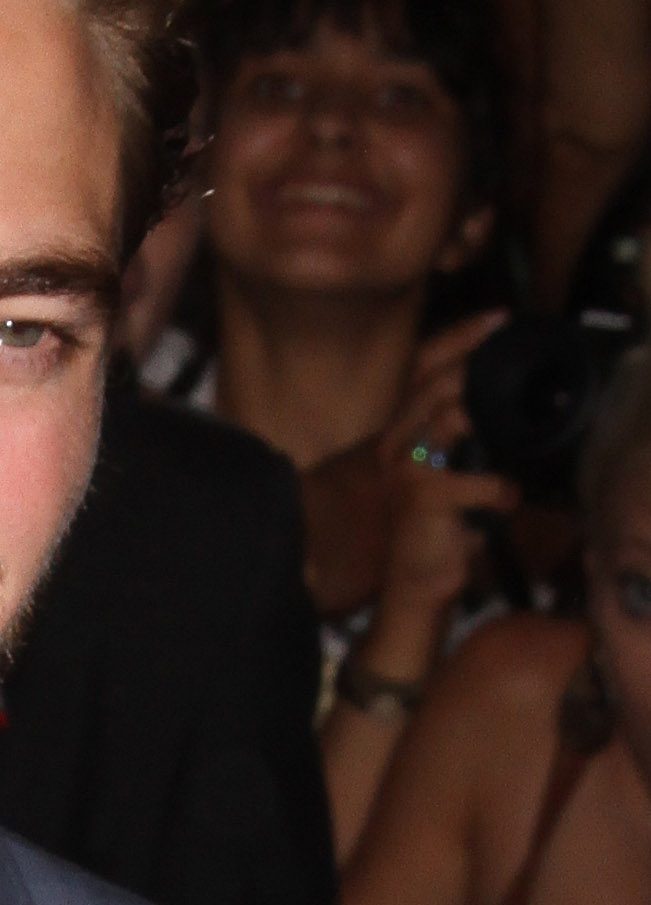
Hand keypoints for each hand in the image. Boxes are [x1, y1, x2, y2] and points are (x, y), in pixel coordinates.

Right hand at [301, 312, 512, 624]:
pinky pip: (472, 480)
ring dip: (480, 415)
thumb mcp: (446, 470)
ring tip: (502, 422)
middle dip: (471, 361)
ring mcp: (405, 469)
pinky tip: (507, 500)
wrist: (413, 585)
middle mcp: (395, 443)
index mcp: (402, 431)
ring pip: (446, 418)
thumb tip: (497, 402)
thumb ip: (459, 435)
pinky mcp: (421, 498)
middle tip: (506, 351)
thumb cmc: (434, 528)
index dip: (457, 338)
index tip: (497, 319)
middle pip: (432, 382)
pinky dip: (499, 490)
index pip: (422, 368)